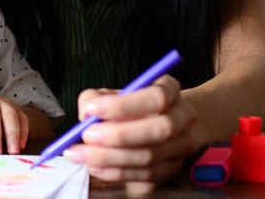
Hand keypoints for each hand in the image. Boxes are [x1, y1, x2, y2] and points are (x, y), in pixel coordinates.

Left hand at [64, 75, 197, 181]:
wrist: (159, 121)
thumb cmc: (130, 105)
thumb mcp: (111, 93)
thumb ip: (95, 99)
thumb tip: (86, 114)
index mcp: (169, 90)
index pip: (155, 98)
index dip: (122, 106)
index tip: (92, 109)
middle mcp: (182, 117)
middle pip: (158, 130)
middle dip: (119, 135)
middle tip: (87, 135)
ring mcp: (181, 145)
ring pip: (150, 156)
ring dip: (111, 157)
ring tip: (81, 154)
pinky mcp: (172, 167)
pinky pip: (145, 174)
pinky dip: (115, 172)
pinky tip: (94, 166)